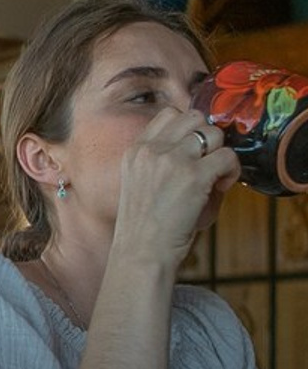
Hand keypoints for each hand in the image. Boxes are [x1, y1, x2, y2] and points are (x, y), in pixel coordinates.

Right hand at [113, 107, 239, 271]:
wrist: (140, 253)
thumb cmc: (143, 228)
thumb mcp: (137, 184)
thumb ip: (158, 161)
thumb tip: (199, 147)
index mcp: (135, 151)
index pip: (169, 115)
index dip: (189, 129)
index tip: (194, 150)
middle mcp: (152, 150)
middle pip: (194, 118)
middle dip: (206, 138)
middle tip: (206, 164)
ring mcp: (173, 161)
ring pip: (213, 134)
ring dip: (220, 154)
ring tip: (215, 177)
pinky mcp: (194, 176)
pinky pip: (228, 157)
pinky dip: (231, 172)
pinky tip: (220, 188)